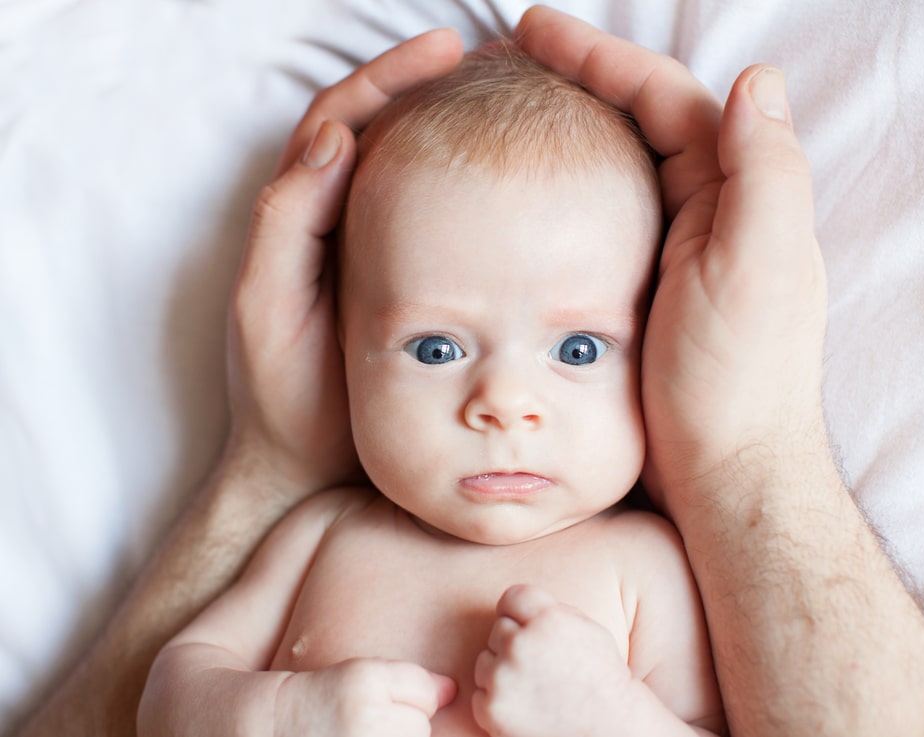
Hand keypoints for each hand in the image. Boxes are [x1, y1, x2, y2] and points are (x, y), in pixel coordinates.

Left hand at [225, 29, 463, 499]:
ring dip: (451, 132)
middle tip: (489, 61)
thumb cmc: (287, 397)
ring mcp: (377, 257)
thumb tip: (334, 136)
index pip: (341, 122)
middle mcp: (338, 227)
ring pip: (413, 175)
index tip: (445, 51)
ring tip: (506, 105)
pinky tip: (508, 190)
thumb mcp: (269, 307)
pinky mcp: (412, 291)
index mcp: (301, 220)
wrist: (310, 471)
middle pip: (382, 132)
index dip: (387, 79)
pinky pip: (439, 228)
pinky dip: (467, 197)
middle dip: (428, 88)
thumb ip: (288, 224)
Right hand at [275, 658, 456, 736]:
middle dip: (402, 725)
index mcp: (366, 682)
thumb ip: (413, 680)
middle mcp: (365, 718)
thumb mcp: (364, 673)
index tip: (379, 701)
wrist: (280, 726)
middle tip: (365, 724)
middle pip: (421, 726)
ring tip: (362, 736)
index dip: (409, 697)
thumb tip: (453, 691)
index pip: (427, 694)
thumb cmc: (330, 698)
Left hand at [472, 585, 636, 736]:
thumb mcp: (588, 631)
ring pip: (485, 661)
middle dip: (514, 644)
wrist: (609, 731)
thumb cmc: (602, 680)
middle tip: (538, 666)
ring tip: (534, 688)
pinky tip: (526, 708)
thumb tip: (521, 606)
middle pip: (498, 629)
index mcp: (548, 620)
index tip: (525, 626)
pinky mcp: (493, 709)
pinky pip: (480, 695)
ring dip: (502, 672)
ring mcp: (504, 678)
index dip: (518, 611)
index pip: (513, 597)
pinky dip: (498, 703)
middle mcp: (522, 644)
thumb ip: (553, 612)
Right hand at [517, 9, 827, 512]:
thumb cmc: (736, 379)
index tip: (533, 31)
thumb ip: (764, 171)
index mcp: (736, 194)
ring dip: (571, 132)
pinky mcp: (647, 291)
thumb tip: (754, 78)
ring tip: (508, 112)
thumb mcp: (756, 269)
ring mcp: (678, 251)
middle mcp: (712, 212)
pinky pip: (604, 221)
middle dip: (580, 81)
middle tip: (509, 60)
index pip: (667, 98)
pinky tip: (526, 197)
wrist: (722, 474)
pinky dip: (568, 195)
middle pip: (641, 121)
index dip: (602, 57)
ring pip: (620, 168)